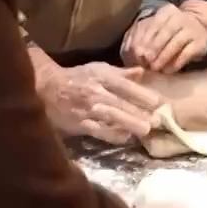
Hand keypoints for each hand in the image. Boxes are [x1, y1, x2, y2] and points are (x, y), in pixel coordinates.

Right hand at [37, 62, 164, 144]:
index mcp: (101, 76)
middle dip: (139, 112)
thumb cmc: (77, 78)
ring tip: (145, 130)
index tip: (159, 101)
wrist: (47, 89)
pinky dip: (113, 135)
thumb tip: (143, 72)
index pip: (125, 85)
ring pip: (110, 117)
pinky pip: (98, 131)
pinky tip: (126, 138)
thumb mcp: (98, 69)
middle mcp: (95, 92)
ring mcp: (87, 109)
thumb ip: (121, 73)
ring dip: (129, 124)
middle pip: (120, 103)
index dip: (142, 94)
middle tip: (157, 120)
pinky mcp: (80, 124)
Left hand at [122, 2, 206, 73]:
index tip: (136, 53)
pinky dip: (176, 63)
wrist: (199, 26)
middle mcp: (180, 18)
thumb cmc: (170, 32)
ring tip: (154, 68)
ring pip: (176, 43)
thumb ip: (143, 37)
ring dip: (163, 56)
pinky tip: (167, 70)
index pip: (153, 24)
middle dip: (153, 48)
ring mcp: (192, 30)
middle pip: (165, 32)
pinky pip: (187, 53)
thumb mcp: (157, 28)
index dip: (144, 39)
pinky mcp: (200, 44)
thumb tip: (134, 52)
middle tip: (144, 61)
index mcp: (166, 12)